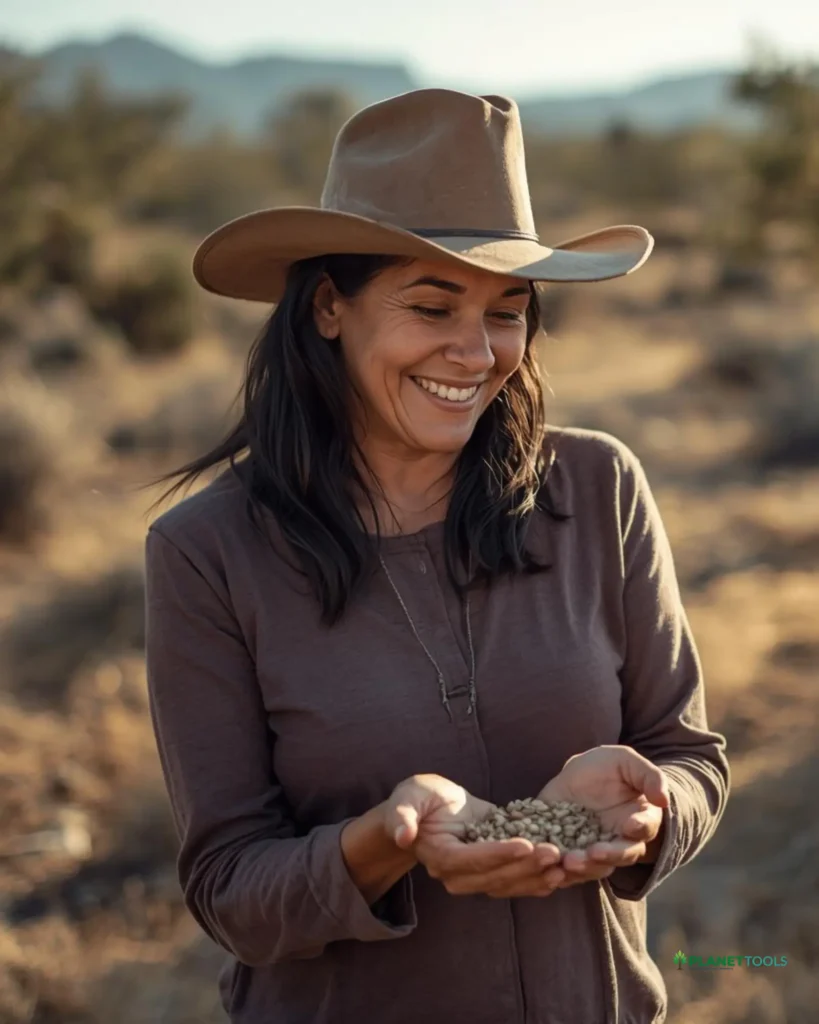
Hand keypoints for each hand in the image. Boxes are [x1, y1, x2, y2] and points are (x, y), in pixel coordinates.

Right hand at [382, 774, 563, 898]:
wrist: (425, 808)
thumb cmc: (416, 799)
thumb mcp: (407, 798)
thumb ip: (403, 816)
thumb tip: (402, 834)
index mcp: (440, 856)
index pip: (472, 860)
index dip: (498, 854)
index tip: (525, 843)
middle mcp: (457, 874)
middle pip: (495, 877)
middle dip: (526, 866)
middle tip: (555, 852)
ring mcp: (476, 875)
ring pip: (509, 883)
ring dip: (537, 876)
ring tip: (563, 864)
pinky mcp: (491, 869)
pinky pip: (515, 880)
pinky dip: (537, 879)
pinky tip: (560, 875)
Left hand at [536, 745, 669, 888]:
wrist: (579, 773)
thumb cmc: (610, 767)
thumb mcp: (627, 761)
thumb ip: (648, 776)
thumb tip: (663, 799)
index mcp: (639, 820)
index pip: (644, 829)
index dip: (639, 828)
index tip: (630, 825)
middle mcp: (618, 841)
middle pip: (618, 856)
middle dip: (607, 856)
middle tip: (593, 853)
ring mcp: (592, 848)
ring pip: (591, 866)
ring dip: (581, 867)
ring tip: (567, 861)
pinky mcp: (567, 849)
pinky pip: (564, 866)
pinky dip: (556, 870)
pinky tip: (547, 866)